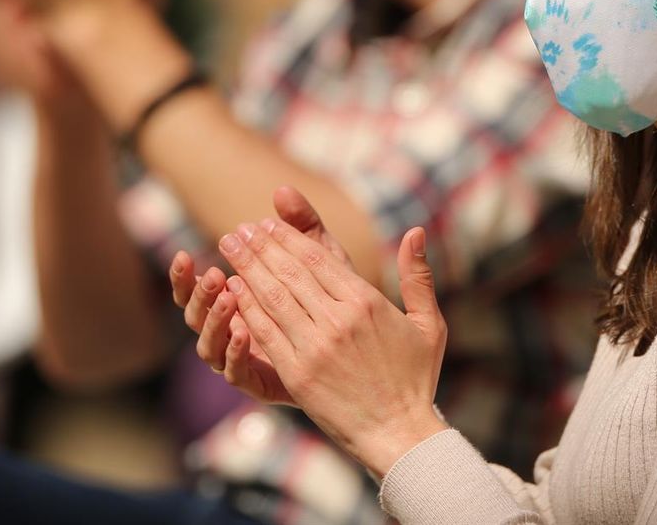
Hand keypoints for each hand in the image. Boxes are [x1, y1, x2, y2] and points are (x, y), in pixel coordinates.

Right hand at [168, 187, 354, 403]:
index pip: (196, 288)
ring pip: (209, 346)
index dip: (185, 276)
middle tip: (207, 273)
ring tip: (225, 295)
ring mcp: (247, 360)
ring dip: (213, 320)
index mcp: (237, 303)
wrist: (371, 359)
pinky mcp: (264, 383)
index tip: (183, 256)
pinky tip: (244, 331)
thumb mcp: (324, 260)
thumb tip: (282, 189)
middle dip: (196, 294)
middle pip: (196, 316)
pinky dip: (236, 352)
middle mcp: (235, 332)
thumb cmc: (342, 301)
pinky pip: (238, 374)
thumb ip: (302, 226)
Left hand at [212, 217, 448, 476]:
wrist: (399, 433)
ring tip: (228, 247)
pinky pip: (266, 332)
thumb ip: (418, 276)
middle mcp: (339, 320)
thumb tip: (416, 231)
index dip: (287, 238)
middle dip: (260, 246)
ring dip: (247, 268)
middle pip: (290, 271)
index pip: (317, 258)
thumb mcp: (428, 324)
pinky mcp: (298, 373)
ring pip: (273, 296)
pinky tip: (233, 289)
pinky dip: (247, 307)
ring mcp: (316, 347)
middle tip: (238, 229)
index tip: (267, 223)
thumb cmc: (415, 378)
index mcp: (367, 303)